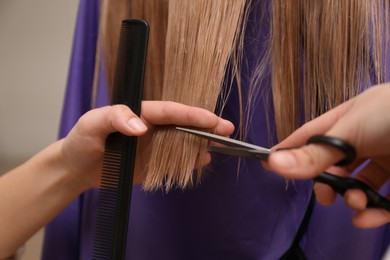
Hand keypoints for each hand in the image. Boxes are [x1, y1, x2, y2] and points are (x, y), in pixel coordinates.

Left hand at [61, 101, 233, 189]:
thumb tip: (141, 127)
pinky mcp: (153, 164)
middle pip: (184, 125)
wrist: (76, 169)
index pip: (171, 111)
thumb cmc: (82, 141)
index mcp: (141, 113)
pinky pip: (175, 162)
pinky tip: (202, 161)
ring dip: (202, 144)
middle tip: (228, 130)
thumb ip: (115, 117)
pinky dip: (190, 162)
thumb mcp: (92, 123)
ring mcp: (154, 147)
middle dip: (207, 126)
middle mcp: (152, 128)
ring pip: (184, 143)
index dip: (192, 115)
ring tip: (221, 147)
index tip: (212, 119)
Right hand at [266, 84, 389, 227]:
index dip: (290, 149)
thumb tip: (275, 164)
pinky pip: (383, 200)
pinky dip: (373, 213)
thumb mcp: (352, 131)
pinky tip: (367, 217)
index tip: (270, 164)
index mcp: (349, 118)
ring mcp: (386, 158)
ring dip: (351, 199)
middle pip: (333, 164)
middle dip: (326, 182)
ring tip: (355, 203)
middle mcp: (366, 138)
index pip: (311, 135)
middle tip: (324, 194)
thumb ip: (316, 152)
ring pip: (357, 184)